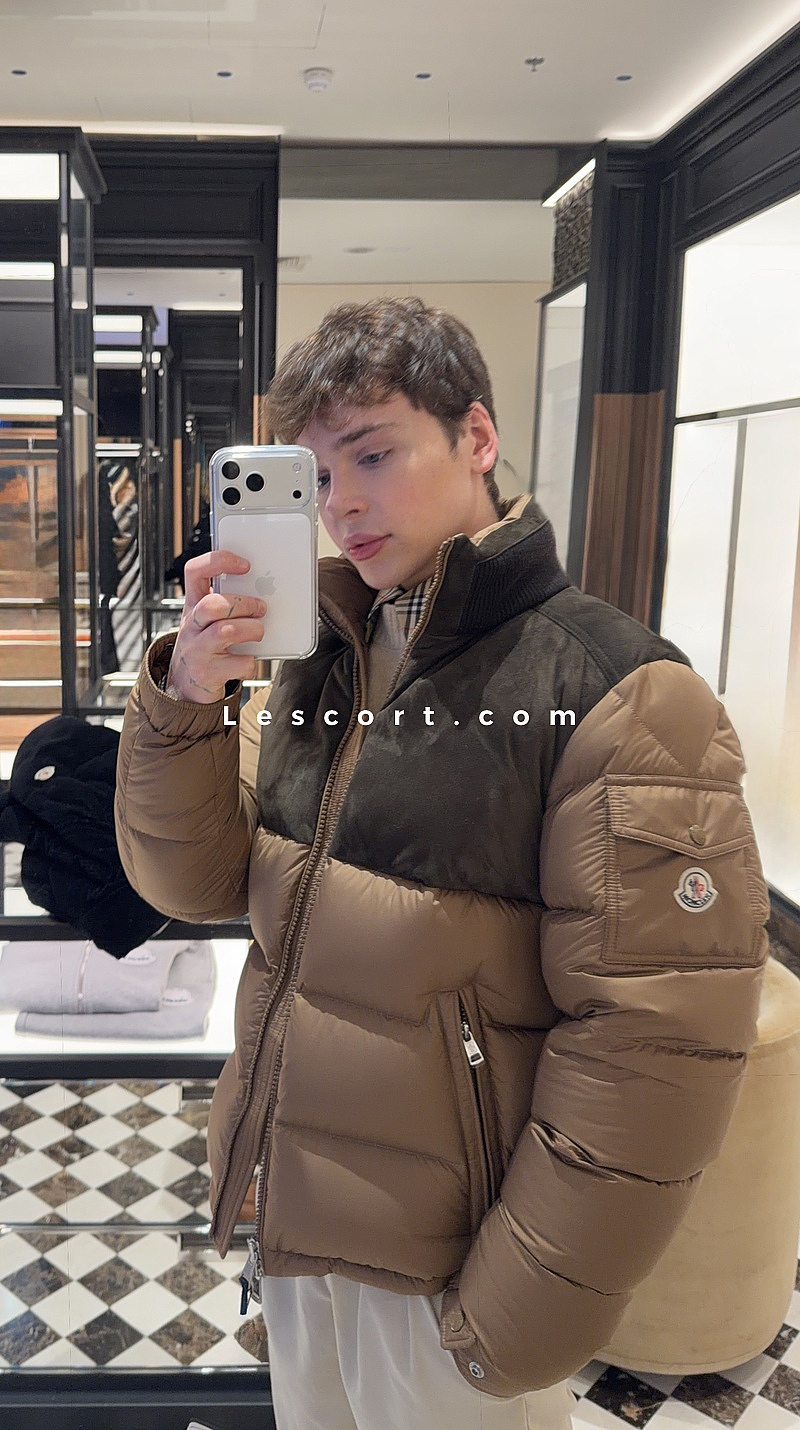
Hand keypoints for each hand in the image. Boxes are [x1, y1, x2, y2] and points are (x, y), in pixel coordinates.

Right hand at [164, 550, 266, 703]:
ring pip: (226, 631)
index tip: (245, 565)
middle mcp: (191, 626)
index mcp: (192, 605)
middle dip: (244, 603)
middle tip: (260, 608)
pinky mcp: (208, 674)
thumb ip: (228, 603)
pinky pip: (239, 663)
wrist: (185, 685)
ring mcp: (197, 651)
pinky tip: (248, 661)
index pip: (195, 571)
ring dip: (252, 629)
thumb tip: (265, 589)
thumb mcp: (208, 620)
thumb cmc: (205, 645)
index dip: (219, 561)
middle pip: (213, 604)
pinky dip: (251, 662)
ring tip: (258, 632)